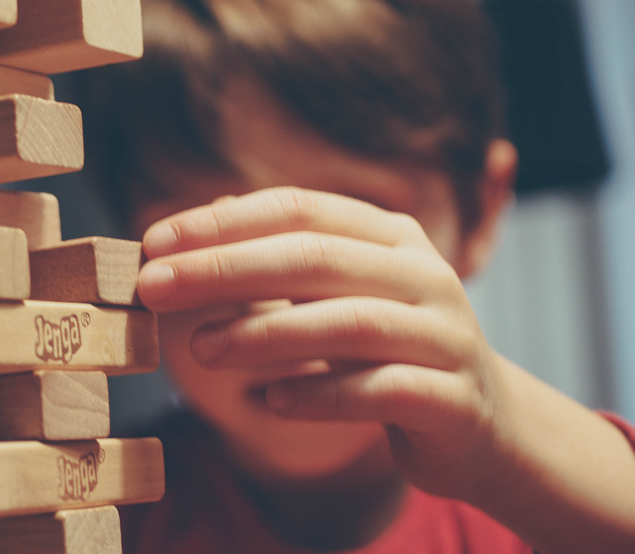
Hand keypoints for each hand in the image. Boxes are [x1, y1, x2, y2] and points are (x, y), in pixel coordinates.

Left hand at [136, 186, 508, 500]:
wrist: (482, 427)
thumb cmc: (387, 351)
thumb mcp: (338, 294)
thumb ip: (282, 257)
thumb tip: (206, 217)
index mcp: (391, 236)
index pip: (298, 208)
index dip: (222, 223)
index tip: (153, 242)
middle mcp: (424, 274)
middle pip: (315, 257)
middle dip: (225, 268)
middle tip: (154, 287)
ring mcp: (445, 336)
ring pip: (349, 323)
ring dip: (264, 333)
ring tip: (200, 348)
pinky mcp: (453, 400)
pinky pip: (380, 391)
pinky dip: (320, 394)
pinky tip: (269, 402)